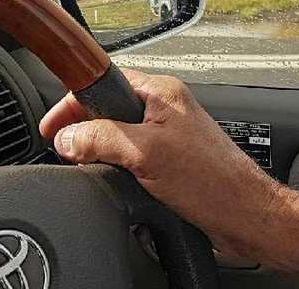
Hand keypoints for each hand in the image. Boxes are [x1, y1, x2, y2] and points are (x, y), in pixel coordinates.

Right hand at [39, 70, 298, 273]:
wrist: (247, 217)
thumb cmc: (213, 182)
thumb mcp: (146, 154)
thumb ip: (101, 139)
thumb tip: (67, 137)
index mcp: (162, 92)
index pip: (103, 81)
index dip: (73, 102)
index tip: (52, 125)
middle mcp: (166, 109)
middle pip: (107, 109)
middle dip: (83, 128)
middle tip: (63, 149)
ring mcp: (169, 137)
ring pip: (118, 137)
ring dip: (100, 152)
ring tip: (88, 167)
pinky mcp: (172, 163)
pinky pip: (132, 159)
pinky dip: (117, 170)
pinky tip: (116, 183)